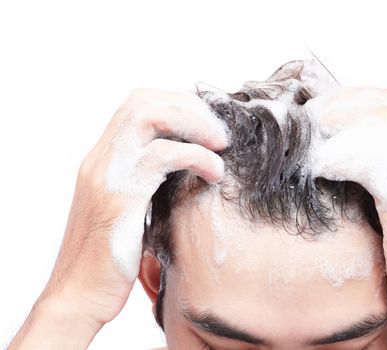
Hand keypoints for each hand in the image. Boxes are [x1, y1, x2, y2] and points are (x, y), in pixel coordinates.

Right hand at [10, 88, 227, 348]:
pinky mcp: (119, 196)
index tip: (208, 125)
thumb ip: (150, 184)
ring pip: (148, 116)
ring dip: (194, 124)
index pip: (137, 105)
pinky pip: (163, 156)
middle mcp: (101, 160)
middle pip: (142, 101)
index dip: (177, 105)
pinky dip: (197, 156)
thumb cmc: (112, 259)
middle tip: (220, 132)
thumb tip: (188, 170)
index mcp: (105, 160)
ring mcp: (107, 174)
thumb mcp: (131, 211)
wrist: (80, 297)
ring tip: (221, 145)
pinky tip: (214, 173)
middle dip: (189, 108)